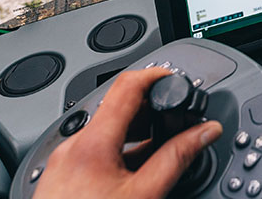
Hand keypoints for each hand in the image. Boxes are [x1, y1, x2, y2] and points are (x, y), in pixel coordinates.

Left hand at [34, 69, 222, 198]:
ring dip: (132, 134)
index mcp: (92, 142)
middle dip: (148, 109)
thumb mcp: (146, 196)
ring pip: (102, 133)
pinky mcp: (57, 180)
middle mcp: (71, 147)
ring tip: (157, 148)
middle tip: (174, 116)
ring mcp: (61, 164)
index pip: (127, 85)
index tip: (175, 78)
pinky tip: (129, 174)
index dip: (156, 74)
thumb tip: (204, 134)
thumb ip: (177, 158)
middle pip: (115, 108)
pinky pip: (90, 154)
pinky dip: (115, 154)